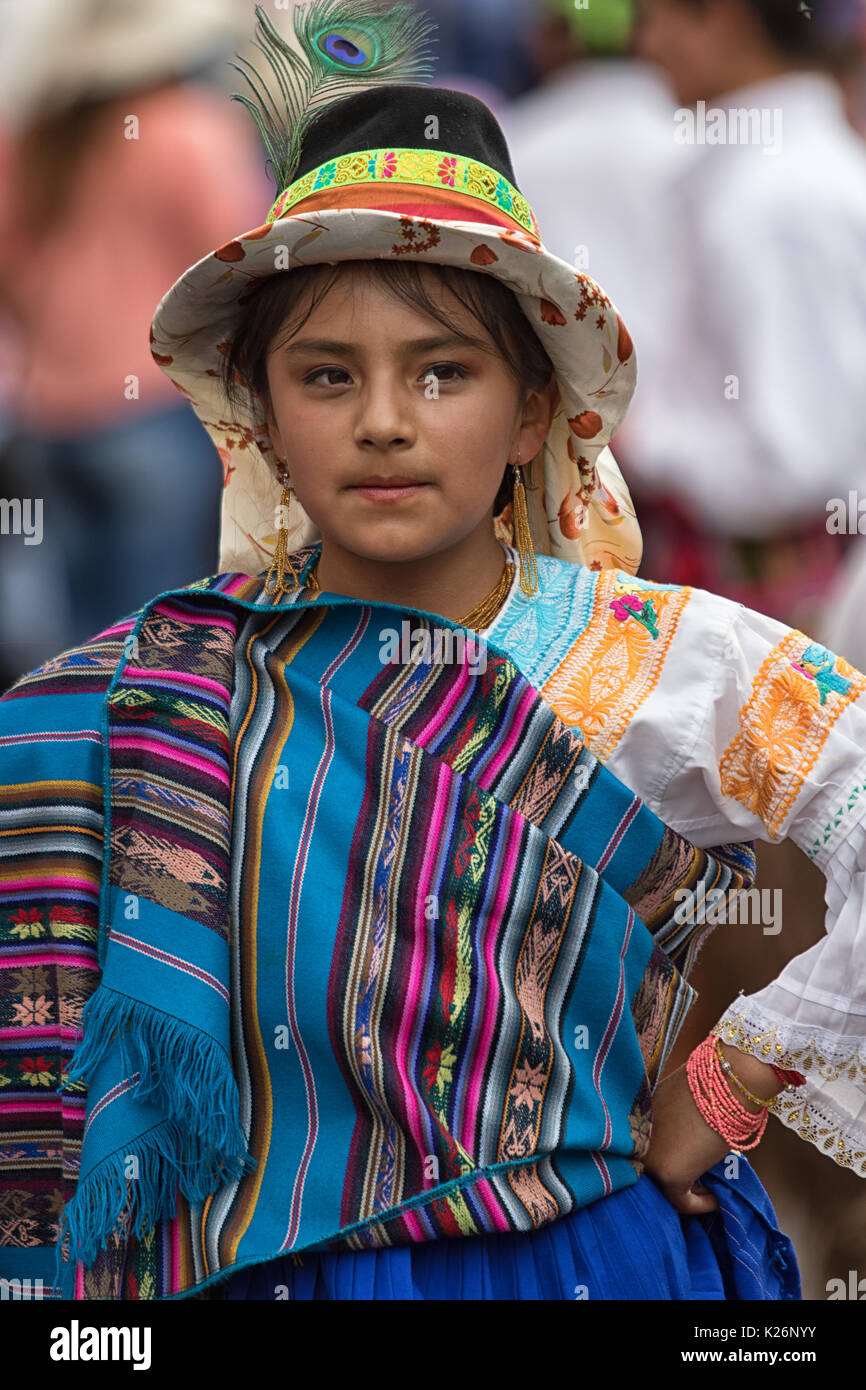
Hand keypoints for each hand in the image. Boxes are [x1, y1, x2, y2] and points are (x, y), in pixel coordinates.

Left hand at [642, 1042, 783, 1214]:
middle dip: (674, 1173)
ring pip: (664, 1185)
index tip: (682, 1163)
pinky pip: (681, 1200)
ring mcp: (650, 1157)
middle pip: (651, 1167)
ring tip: (707, 1190)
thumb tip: (680, 1137)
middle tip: (696, 1182)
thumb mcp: (679, 1101)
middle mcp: (637, 1139)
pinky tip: (714, 1198)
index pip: (643, 1148)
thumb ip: (670, 1121)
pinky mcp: (669, 1175)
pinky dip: (699, 1204)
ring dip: (687, 1190)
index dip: (664, 1157)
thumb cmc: (710, 1084)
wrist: (727, 1083)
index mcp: (636, 1117)